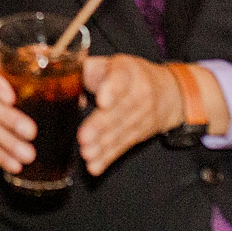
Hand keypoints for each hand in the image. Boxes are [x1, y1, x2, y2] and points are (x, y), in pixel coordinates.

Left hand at [78, 55, 184, 175]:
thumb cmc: (126, 75)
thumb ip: (85, 70)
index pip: (121, 79)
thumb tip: (64, 84)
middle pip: (119, 111)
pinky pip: (123, 146)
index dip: (112, 90)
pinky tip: (95, 166)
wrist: (167, 92)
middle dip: (101, 126)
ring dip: (103, 146)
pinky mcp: (139, 135)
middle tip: (84, 137)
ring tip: (87, 153)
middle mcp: (138, 93)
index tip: (102, 101)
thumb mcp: (109, 64)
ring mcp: (142, 116)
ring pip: (120, 132)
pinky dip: (108, 158)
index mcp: (127, 71)